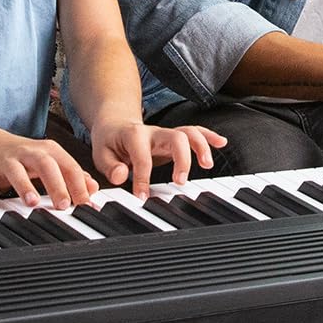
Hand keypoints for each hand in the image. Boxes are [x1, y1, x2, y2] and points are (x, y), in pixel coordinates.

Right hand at [0, 131, 99, 207]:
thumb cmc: (26, 158)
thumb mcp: (52, 163)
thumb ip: (72, 175)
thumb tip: (93, 189)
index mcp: (49, 151)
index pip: (68, 166)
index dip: (78, 185)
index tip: (85, 204)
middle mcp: (29, 152)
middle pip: (46, 165)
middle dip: (56, 184)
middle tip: (63, 204)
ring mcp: (7, 159)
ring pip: (16, 170)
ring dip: (24, 186)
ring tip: (33, 202)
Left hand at [90, 119, 226, 198]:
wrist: (115, 124)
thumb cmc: (110, 141)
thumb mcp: (100, 153)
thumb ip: (110, 166)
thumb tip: (121, 176)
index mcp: (134, 135)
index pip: (142, 157)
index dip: (142, 178)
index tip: (142, 197)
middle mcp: (154, 132)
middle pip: (176, 138)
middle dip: (182, 159)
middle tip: (180, 182)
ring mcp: (166, 134)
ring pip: (189, 133)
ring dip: (201, 147)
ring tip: (208, 165)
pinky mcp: (175, 138)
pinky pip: (195, 132)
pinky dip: (209, 137)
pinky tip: (222, 143)